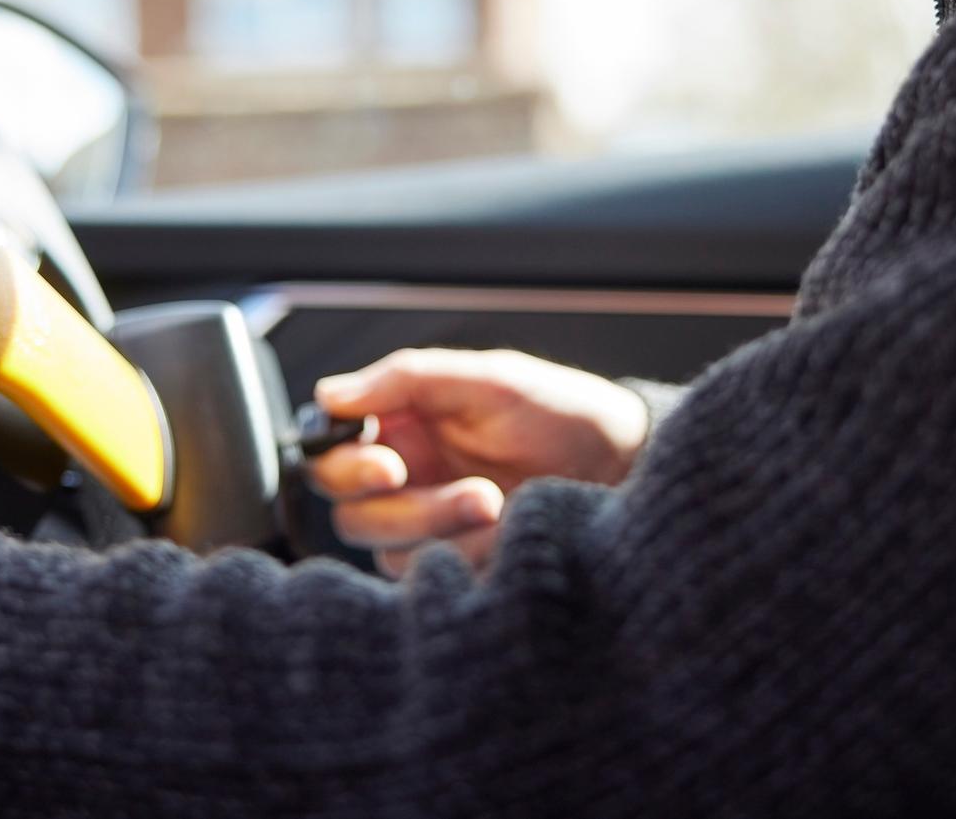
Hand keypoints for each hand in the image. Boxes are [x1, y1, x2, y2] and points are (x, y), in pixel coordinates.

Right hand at [307, 347, 650, 577]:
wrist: (624, 463)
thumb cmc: (558, 411)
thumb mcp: (487, 380)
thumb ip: (406, 380)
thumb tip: (330, 394)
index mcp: (400, 425)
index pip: (330, 455)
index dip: (345, 466)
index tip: (390, 465)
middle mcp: (405, 478)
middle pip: (352, 511)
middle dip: (406, 507)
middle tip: (470, 491)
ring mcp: (430, 526)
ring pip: (390, 549)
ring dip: (443, 528)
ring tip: (498, 502)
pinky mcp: (458, 564)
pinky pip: (432, 575)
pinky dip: (465, 554)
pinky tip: (506, 530)